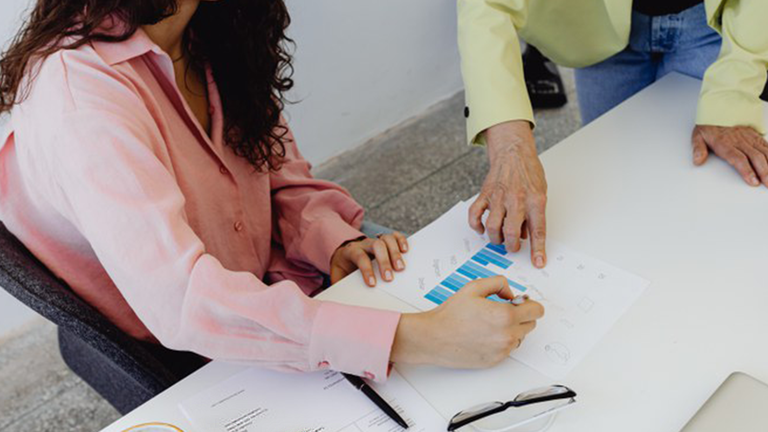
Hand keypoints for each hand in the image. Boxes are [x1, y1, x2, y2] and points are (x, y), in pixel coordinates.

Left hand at [330, 232, 408, 285]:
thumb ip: (341, 285)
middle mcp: (363, 244)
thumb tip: (346, 301)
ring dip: (395, 253)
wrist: (343, 258)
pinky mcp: (384, 241)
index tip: (372, 284)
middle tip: (389, 278)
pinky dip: (401, 241)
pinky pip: (394, 236)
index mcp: (350, 251)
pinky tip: (405, 251)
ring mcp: (375, 240)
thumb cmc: (343, 270)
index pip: (359, 256)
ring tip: (401, 268)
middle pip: (376, 245)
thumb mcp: (338, 277)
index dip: (366, 270)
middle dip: (384, 261)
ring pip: (386, 239)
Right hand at [391, 276, 543, 367]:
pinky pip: (508, 349)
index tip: (520, 302)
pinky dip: (501, 341)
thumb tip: (511, 293)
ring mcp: (502, 350)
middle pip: (532, 324)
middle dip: (521, 315)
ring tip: (490, 323)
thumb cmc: (450, 315)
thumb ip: (499, 283)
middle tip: (502, 311)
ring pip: (521, 337)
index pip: (537, 310)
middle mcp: (507, 335)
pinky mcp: (495, 360)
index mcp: (505, 315)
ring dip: (512, 329)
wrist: (434, 337)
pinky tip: (484, 334)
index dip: (529, 303)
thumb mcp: (474, 287)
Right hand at [469, 120, 547, 267]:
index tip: (538, 262)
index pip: (538, 230)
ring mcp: (499, 197)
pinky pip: (475, 214)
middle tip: (513, 246)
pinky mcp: (485, 194)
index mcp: (535, 201)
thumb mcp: (541, 193)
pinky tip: (482, 228)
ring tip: (500, 238)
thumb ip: (534, 216)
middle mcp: (517, 200)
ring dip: (496, 238)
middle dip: (512, 246)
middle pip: (512, 232)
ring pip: (493, 227)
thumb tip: (526, 236)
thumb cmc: (529, 173)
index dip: (538, 249)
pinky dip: (477, 225)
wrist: (514, 152)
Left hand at [692, 125, 767, 186]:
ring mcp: (750, 138)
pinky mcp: (755, 136)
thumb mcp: (698, 136)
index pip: (738, 159)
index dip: (747, 170)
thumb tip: (697, 161)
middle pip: (755, 158)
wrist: (718, 109)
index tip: (753, 181)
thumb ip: (698, 149)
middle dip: (764, 172)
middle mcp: (740, 141)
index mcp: (725, 143)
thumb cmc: (709, 126)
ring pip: (764, 152)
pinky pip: (767, 146)